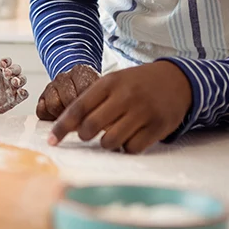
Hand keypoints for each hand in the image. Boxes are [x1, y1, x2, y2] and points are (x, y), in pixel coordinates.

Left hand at [0, 58, 28, 113]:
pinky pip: (23, 94)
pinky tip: (20, 92)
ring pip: (22, 80)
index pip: (6, 62)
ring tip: (14, 81)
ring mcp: (11, 88)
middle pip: (16, 69)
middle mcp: (7, 78)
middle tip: (6, 73)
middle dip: (13, 69)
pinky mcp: (14, 99)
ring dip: (20, 79)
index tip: (1, 64)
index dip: (6, 61)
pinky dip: (24, 92)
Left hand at [46, 61, 191, 153]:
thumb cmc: (137, 83)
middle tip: (88, 134)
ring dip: (107, 143)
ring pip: (111, 141)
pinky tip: (130, 137)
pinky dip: (126, 147)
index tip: (53, 140)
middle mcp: (125, 96)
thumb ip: (92, 101)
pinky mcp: (157, 127)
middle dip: (84, 135)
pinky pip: (132, 148)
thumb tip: (67, 126)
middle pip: (91, 126)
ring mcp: (142, 112)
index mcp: (109, 83)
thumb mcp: (114, 82)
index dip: (62, 126)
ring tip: (112, 133)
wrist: (176, 80)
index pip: (78, 107)